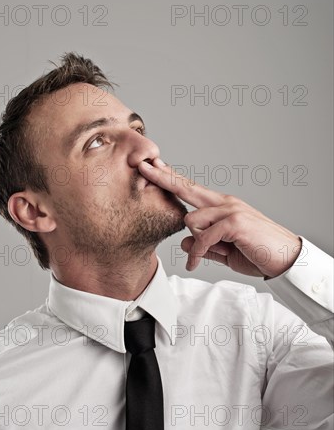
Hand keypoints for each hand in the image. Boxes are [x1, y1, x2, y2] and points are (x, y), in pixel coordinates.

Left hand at [138, 158, 301, 277]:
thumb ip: (204, 246)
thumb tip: (183, 243)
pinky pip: (202, 237)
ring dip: (194, 242)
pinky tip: (194, 264)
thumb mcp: (225, 251)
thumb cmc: (258, 252)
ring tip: (205, 255)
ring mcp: (230, 210)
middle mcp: (224, 203)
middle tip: (142, 166)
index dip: (172, 179)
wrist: (286, 259)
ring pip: (191, 220)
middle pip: (187, 187)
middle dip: (163, 177)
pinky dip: (197, 253)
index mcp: (222, 206)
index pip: (191, 189)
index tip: (155, 167)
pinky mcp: (234, 222)